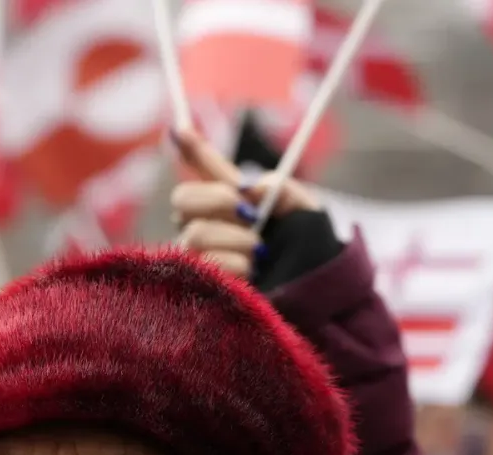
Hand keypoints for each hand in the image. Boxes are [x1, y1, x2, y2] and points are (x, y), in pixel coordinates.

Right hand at [168, 129, 320, 279]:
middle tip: (250, 215)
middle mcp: (207, 224)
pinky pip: (206, 265)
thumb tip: (250, 189)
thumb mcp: (304, 211)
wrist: (313, 289)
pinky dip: (236, 265)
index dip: (191, 147)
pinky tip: (253, 271)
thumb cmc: (307, 249)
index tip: (180, 128)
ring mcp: (199, 255)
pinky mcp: (200, 285)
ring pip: (195, 234)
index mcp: (233, 200)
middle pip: (182, 199)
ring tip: (261, 252)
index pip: (205, 167)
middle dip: (217, 200)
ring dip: (235, 239)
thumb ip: (281, 190)